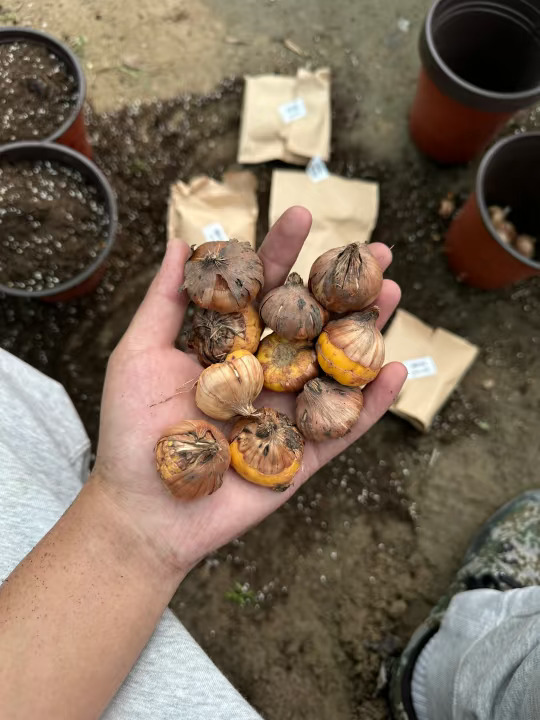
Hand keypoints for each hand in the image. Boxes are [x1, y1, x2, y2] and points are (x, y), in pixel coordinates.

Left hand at [93, 207, 406, 578]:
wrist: (143, 510)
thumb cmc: (131, 433)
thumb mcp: (138, 355)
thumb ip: (165, 302)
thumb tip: (177, 240)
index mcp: (229, 347)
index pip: (261, 291)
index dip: (282, 253)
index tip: (302, 214)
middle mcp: (263, 374)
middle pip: (310, 323)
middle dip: (341, 286)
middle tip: (377, 250)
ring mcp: (286, 414)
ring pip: (334, 368)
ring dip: (365, 333)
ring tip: (392, 294)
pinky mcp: (301, 457)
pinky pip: (342, 428)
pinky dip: (371, 404)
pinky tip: (396, 370)